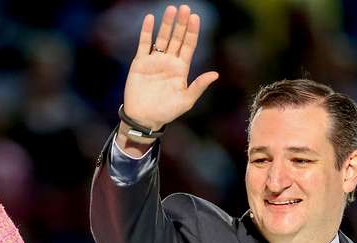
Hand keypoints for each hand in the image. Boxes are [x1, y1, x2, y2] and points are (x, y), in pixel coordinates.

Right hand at [122, 4, 217, 130]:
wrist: (144, 118)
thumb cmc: (167, 112)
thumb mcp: (186, 100)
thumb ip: (199, 86)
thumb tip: (215, 74)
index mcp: (181, 69)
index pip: (189, 45)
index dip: (192, 32)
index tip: (195, 18)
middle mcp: (169, 61)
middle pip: (177, 38)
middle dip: (181, 24)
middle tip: (185, 8)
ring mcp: (154, 60)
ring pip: (162, 38)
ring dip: (166, 24)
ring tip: (171, 9)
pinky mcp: (140, 62)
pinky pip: (144, 43)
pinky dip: (146, 31)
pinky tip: (150, 19)